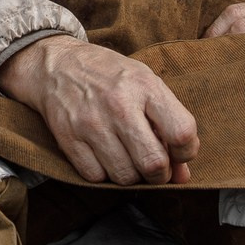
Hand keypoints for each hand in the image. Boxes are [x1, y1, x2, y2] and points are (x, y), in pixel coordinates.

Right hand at [0, 35, 199, 185]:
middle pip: (153, 164)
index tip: (178, 152)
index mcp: (145, 87)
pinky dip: (104, 174)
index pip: (182, 133)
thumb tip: (182, 176)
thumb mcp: (146, 86)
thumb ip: (170, 126)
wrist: (57, 66)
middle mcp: (119, 105)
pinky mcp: (69, 139)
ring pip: (125, 177)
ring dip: (132, 176)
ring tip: (128, 158)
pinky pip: (96, 178)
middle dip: (160, 174)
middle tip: (154, 167)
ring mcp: (91, 124)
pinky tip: (104, 156)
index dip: (187, 152)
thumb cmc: (110, 76)